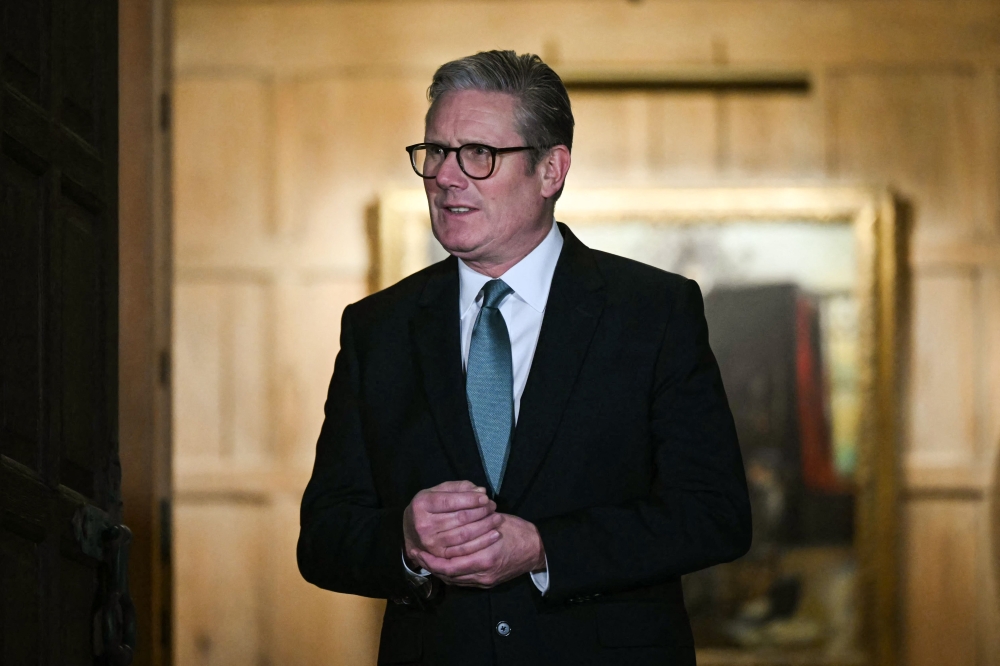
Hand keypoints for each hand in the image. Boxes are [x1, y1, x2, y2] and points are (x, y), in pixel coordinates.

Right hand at [403, 480, 503, 563]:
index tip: (486, 498)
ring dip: (484, 526)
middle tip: (493, 507)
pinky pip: (464, 550)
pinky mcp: (439, 555)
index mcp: (422, 504)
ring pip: (464, 534)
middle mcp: (424, 524)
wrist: (413, 530)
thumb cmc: (431, 506)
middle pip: (459, 518)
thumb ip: (460, 488)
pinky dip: (481, 542)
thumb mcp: (440, 491)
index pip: (450, 501)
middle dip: (481, 512)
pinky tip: (493, 535)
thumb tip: (481, 491)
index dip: (471, 499)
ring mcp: (430, 542)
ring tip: (497, 519)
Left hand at [415, 513, 545, 587]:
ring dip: (439, 571)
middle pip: (448, 575)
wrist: (537, 549)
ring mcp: (486, 580)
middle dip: (431, 566)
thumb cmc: (517, 531)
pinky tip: (443, 565)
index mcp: (485, 556)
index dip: (431, 559)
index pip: (449, 564)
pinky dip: (451, 574)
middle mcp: (483, 573)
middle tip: (417, 555)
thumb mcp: (494, 522)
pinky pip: (463, 581)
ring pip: (454, 580)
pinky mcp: (488, 583)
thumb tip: (449, 523)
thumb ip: (472, 527)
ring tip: (426, 560)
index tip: (419, 549)